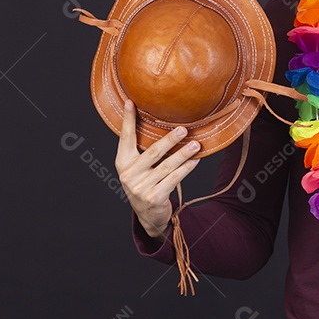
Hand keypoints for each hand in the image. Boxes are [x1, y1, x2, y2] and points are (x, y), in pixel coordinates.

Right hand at [115, 99, 201, 240]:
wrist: (148, 216)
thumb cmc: (146, 183)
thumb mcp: (138, 168)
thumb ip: (144, 151)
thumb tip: (164, 124)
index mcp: (122, 163)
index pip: (125, 138)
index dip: (127, 120)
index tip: (130, 102)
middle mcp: (128, 174)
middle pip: (152, 152)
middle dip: (169, 140)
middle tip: (183, 129)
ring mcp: (140, 187)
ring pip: (166, 166)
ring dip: (183, 154)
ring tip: (196, 145)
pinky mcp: (154, 197)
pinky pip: (174, 179)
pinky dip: (186, 169)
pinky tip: (196, 161)